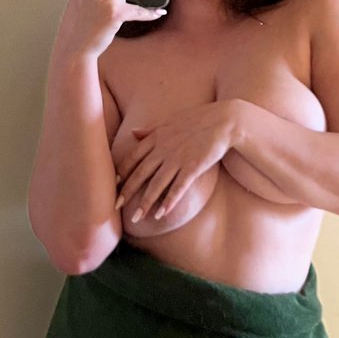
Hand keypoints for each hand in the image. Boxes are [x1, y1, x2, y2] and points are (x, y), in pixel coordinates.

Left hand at [114, 100, 238, 220]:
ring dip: (145, 203)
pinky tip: (161, 214)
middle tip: (116, 206)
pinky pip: (178, 188)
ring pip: (156, 184)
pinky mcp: (193, 167)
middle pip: (141, 173)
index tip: (114, 185)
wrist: (225, 120)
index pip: (133, 157)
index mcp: (157, 137)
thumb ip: (151, 129)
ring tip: (136, 218)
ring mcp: (178, 158)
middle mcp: (164, 149)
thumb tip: (133, 132)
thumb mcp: (170, 120)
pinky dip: (169, 202)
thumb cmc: (199, 119)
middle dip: (127, 191)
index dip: (122, 172)